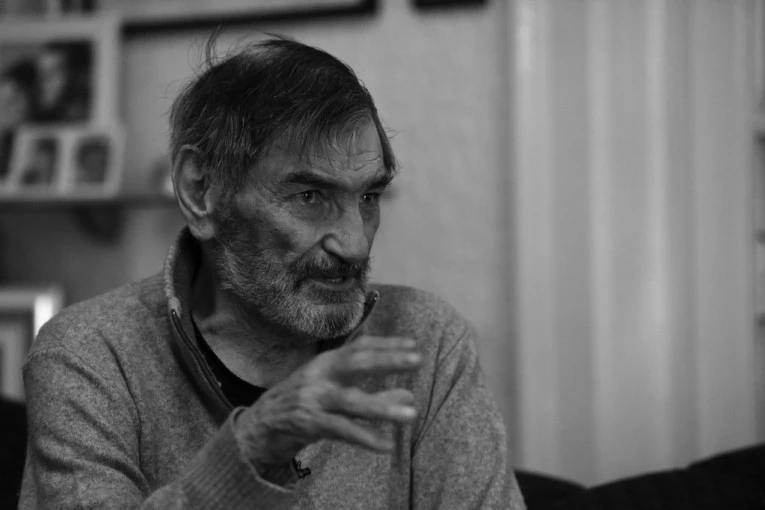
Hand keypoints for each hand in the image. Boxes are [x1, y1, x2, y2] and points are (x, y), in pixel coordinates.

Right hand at [234, 335, 421, 473]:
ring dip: (382, 407)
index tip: (413, 344)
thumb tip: (409, 395)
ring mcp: (314, 399)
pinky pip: (342, 430)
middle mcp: (320, 375)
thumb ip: (374, 393)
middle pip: (356, 363)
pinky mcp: (309, 423)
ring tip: (411, 414)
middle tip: (417, 359)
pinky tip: (386, 445)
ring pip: (351, 402)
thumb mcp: (339, 391)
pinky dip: (365, 437)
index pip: (360, 347)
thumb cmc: (308, 401)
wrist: (263, 422)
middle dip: (387, 360)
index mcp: (327, 362)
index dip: (386, 344)